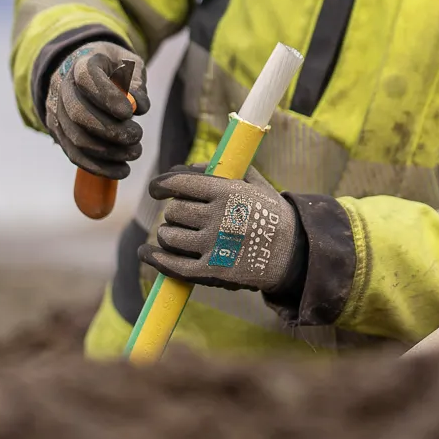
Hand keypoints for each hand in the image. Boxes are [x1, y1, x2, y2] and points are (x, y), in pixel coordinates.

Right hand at [44, 41, 149, 178]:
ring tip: (135, 153)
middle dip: (111, 130)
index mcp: (81, 63)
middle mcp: (62, 87)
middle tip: (138, 136)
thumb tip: (138, 105)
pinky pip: (74, 155)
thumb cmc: (112, 68)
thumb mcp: (128, 62)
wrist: (81, 71)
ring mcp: (56, 111)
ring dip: (108, 152)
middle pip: (78, 113)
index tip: (129, 112)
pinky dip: (99, 167)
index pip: (87, 77)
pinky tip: (122, 170)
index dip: (107, 96)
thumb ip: (136, 81)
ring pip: (76, 138)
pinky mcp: (58, 132)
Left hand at [139, 166, 306, 296]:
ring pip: (169, 236)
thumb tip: (190, 167)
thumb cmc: (270, 213)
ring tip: (174, 233)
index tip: (156, 189)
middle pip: (173, 211)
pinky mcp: (211, 271)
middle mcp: (218, 217)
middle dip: (174, 212)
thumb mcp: (254, 183)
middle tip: (182, 215)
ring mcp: (214, 245)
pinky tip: (146, 253)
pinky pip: (172, 264)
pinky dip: (154, 258)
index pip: (180, 183)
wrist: (293, 252)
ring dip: (168, 233)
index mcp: (227, 191)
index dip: (162, 185)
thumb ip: (222, 170)